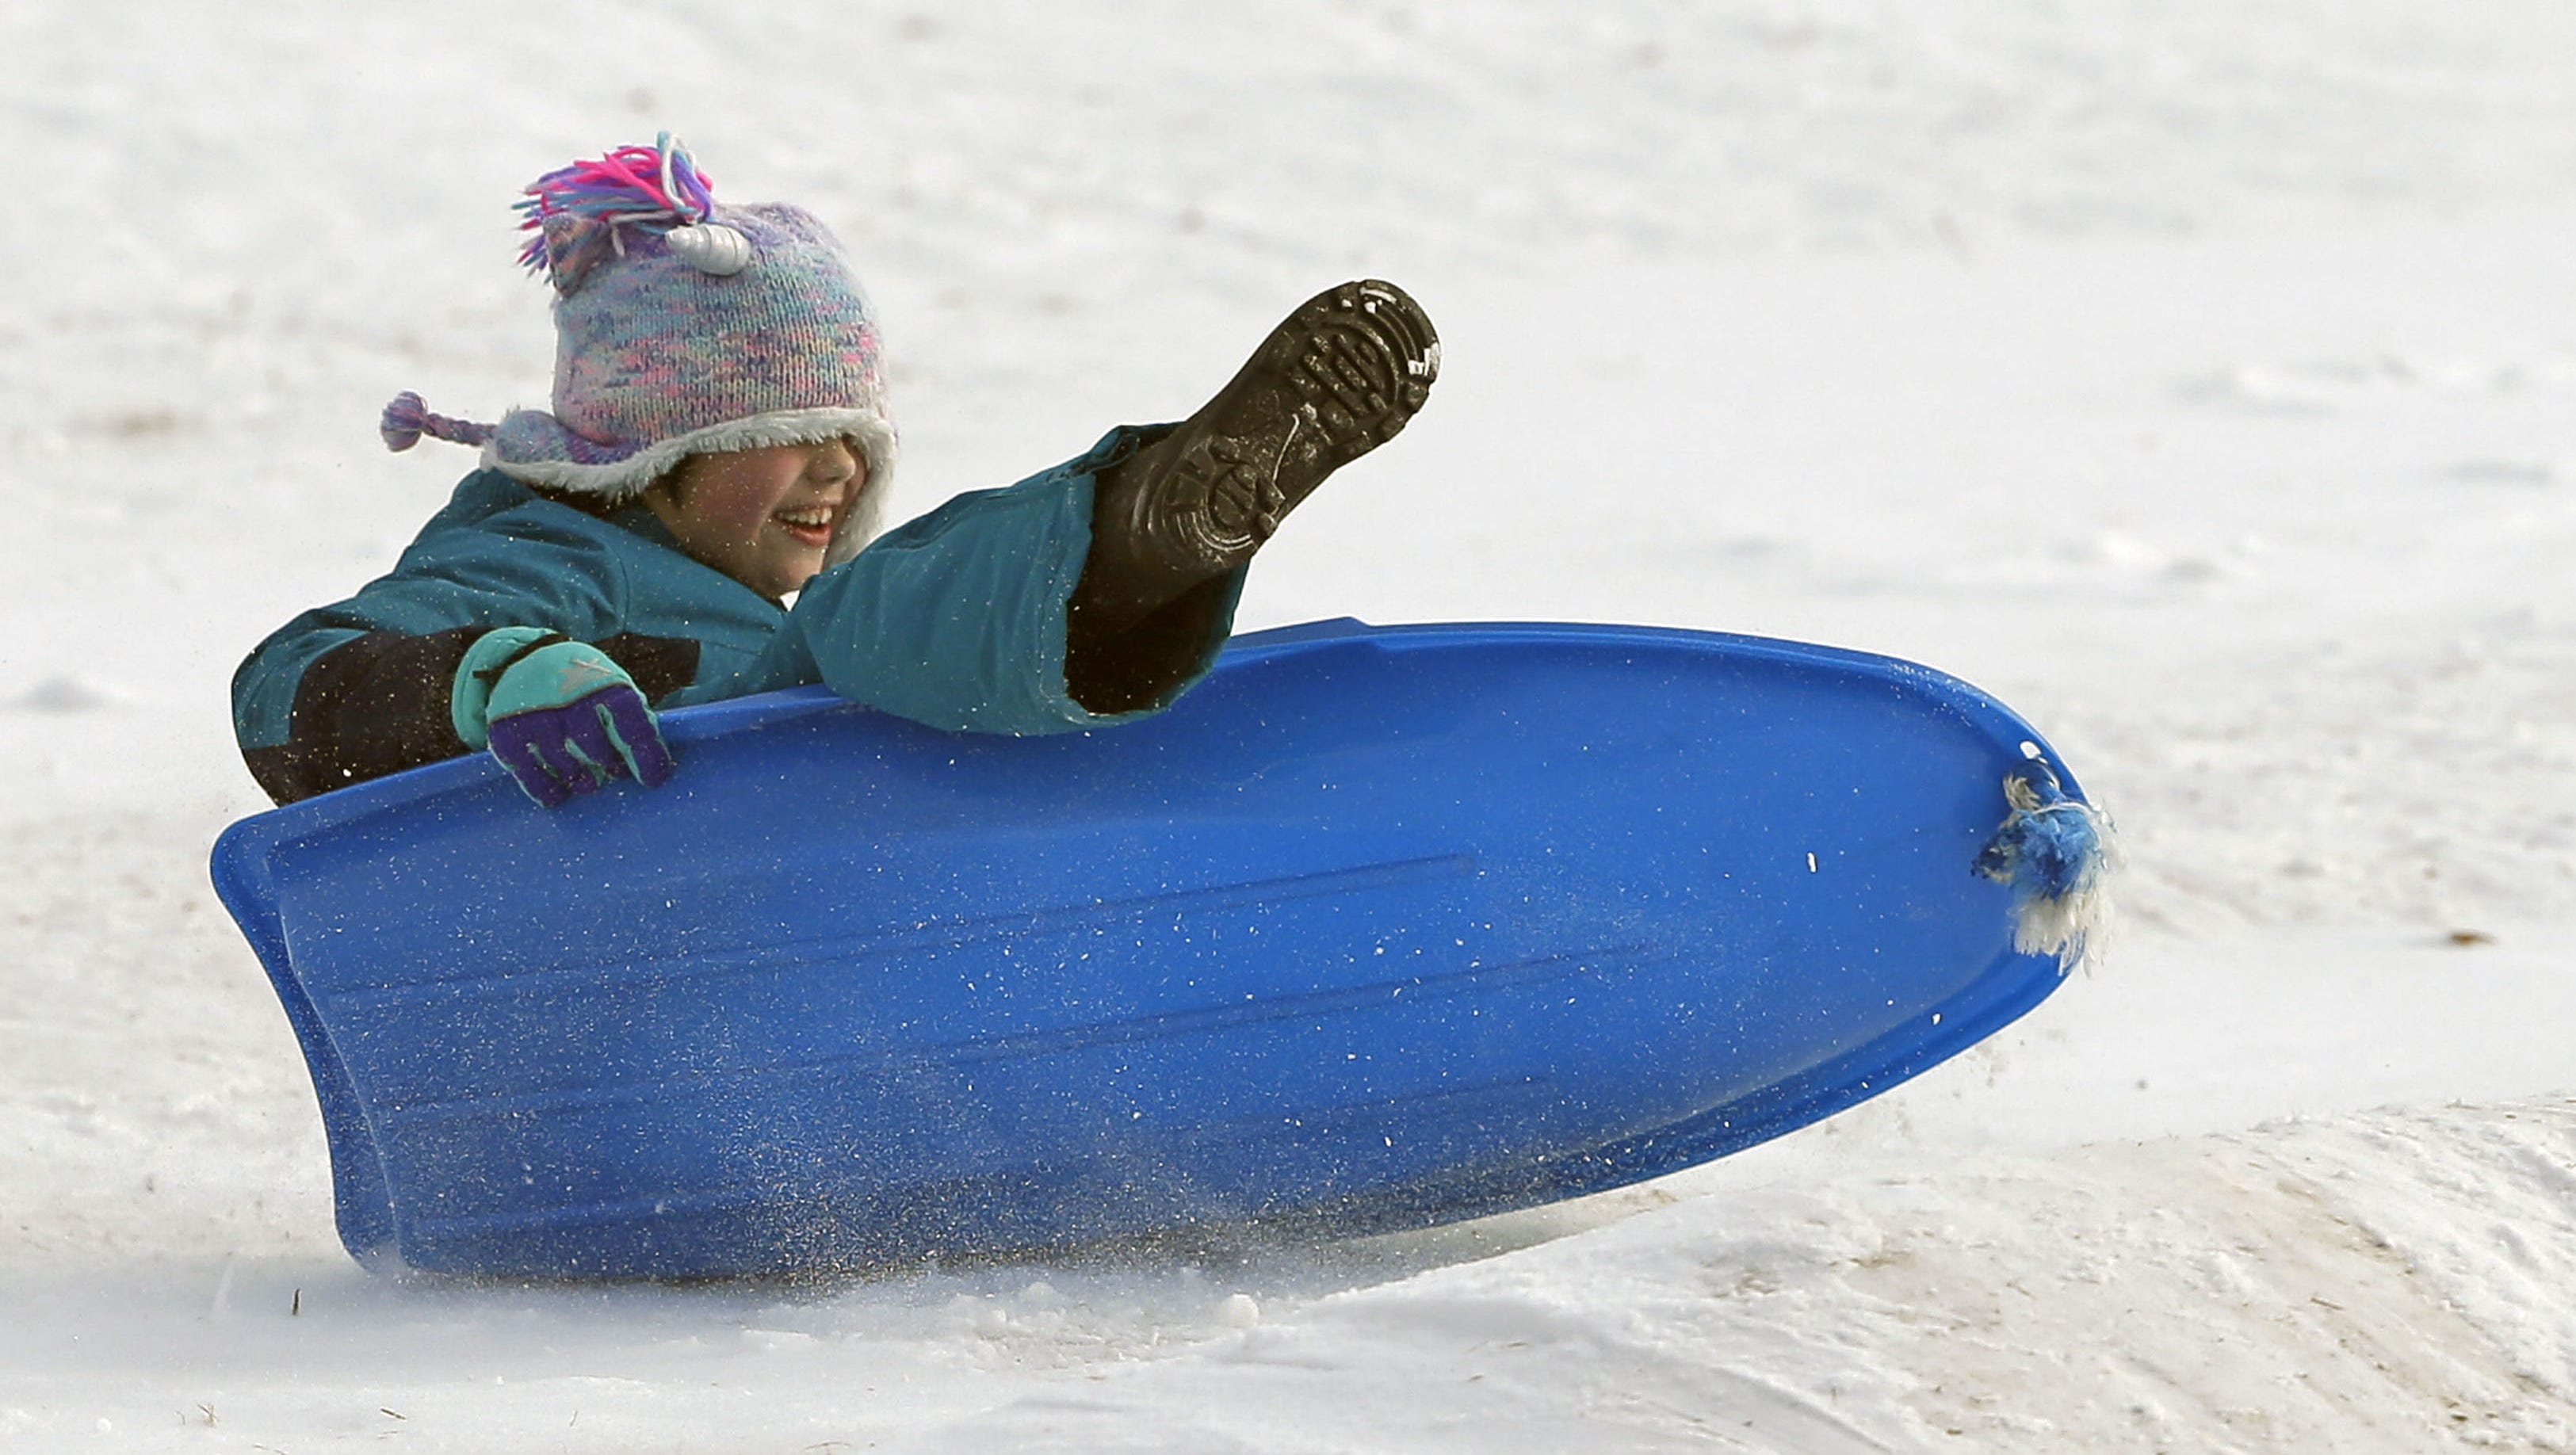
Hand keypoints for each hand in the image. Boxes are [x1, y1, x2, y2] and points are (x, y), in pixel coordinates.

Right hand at [452, 629, 676, 806]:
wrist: (522, 659)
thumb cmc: (582, 683)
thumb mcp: (612, 688)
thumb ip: (634, 722)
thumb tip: (654, 770)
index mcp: (605, 685)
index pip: (633, 726)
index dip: (646, 757)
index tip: (652, 780)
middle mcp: (570, 699)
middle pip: (599, 753)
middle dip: (609, 767)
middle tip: (610, 770)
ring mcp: (537, 715)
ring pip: (567, 768)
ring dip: (580, 780)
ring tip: (586, 778)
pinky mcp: (507, 732)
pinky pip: (532, 776)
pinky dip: (548, 790)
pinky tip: (558, 792)